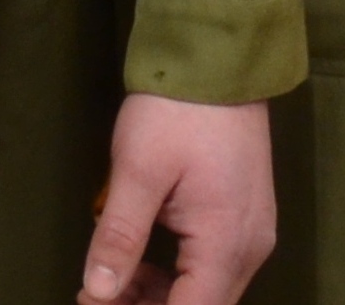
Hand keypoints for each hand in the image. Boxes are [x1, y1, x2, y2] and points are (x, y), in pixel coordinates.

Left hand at [82, 93, 274, 303]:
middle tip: (92, 294)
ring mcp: (252, 235)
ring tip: (107, 282)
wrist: (217, 63)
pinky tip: (139, 264)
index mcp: (227, 243)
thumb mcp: (137, 171)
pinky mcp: (244, 220)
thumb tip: (98, 292)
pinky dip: (176, 276)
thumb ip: (119, 236)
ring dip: (159, 296)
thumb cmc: (174, 112)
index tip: (94, 303)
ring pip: (207, 291)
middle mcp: (249, 249)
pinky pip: (212, 267)